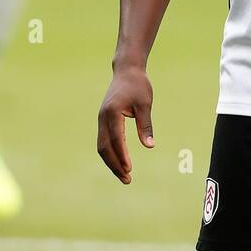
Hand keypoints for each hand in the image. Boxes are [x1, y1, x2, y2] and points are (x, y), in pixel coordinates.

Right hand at [97, 64, 153, 183]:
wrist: (126, 71)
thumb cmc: (138, 86)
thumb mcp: (145, 104)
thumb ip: (145, 125)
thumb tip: (149, 146)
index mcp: (112, 112)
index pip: (115, 139)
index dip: (121, 155)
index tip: (129, 169)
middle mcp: (103, 117)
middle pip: (104, 147)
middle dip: (114, 165)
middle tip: (127, 179)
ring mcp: (101, 119)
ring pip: (101, 146)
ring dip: (111, 162)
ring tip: (125, 176)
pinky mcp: (104, 121)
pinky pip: (103, 141)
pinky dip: (111, 154)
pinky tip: (120, 163)